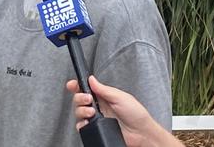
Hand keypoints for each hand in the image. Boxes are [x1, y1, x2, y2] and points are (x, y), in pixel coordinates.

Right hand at [66, 75, 182, 146]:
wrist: (141, 133)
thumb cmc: (136, 114)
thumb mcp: (120, 97)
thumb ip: (104, 89)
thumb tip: (91, 79)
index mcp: (103, 96)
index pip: (86, 88)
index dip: (76, 86)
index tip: (72, 85)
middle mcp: (98, 107)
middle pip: (79, 100)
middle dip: (79, 98)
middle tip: (87, 99)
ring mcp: (96, 119)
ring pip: (78, 113)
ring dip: (82, 110)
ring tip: (92, 112)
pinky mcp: (95, 129)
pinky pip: (81, 127)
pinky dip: (82, 124)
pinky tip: (89, 122)